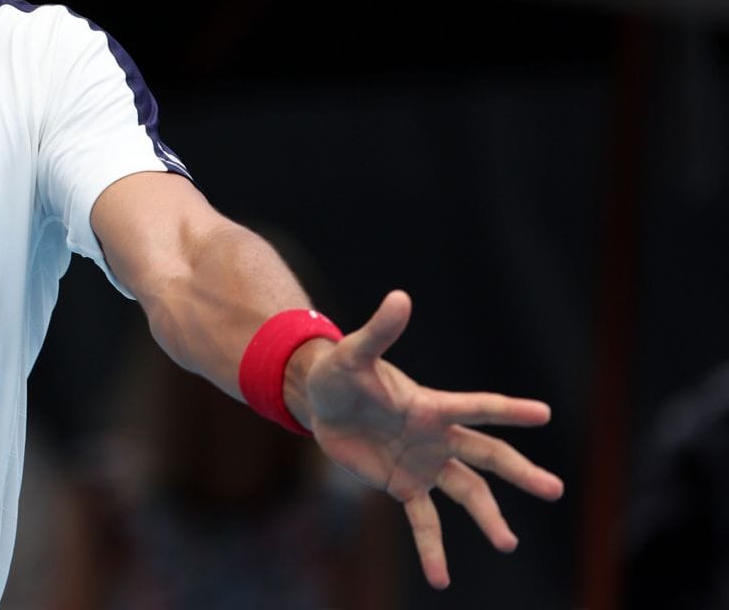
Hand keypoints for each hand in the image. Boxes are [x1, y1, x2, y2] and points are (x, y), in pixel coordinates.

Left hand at [300, 290, 565, 587]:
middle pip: (487, 456)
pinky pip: (425, 521)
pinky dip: (433, 549)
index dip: (508, 410)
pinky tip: (441, 578)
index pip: (476, 408)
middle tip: (555, 490)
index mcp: (430, 406)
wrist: (320, 401)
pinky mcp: (403, 485)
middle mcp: (436, 436)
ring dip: (488, 518)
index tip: (544, 413)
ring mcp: (424, 463)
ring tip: (508, 544)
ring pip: (467, 493)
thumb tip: (400, 297)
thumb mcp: (353, 354)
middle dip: (519, 472)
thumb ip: (379, 331)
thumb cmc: (339, 372)